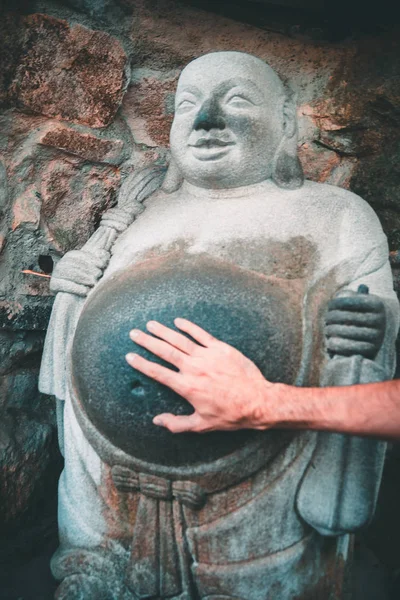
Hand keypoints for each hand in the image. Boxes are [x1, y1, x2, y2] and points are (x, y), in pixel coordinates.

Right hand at [50, 248, 109, 295]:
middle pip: (75, 264)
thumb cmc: (84, 278)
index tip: (102, 265)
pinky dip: (76, 288)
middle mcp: (61, 263)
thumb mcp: (90, 267)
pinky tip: (86, 291)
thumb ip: (98, 259)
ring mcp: (56, 274)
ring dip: (83, 278)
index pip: (80, 255)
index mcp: (70, 256)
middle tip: (98, 275)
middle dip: (88, 269)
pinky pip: (64, 285)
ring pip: (69, 273)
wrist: (68, 294)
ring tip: (93, 282)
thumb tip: (104, 254)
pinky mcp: (53, 285)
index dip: (92, 259)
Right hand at [126, 318, 271, 432]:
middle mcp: (194, 368)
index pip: (158, 372)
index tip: (130, 356)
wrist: (257, 402)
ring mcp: (207, 356)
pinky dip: (189, 327)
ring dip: (164, 331)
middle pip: (165, 351)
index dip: (142, 364)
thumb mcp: (201, 425)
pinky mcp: (221, 349)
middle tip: (134, 333)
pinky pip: (202, 334)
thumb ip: (177, 423)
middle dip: (148, 342)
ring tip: (151, 324)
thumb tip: (157, 421)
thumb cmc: (230, 415)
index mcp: (186, 387)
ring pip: (180, 340)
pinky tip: (178, 321)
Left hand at [325, 289, 385, 358]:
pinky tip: (330, 341)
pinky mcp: (371, 349)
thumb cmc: (363, 314)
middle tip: (326, 319)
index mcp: (376, 305)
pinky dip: (336, 344)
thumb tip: (341, 295)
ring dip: (332, 330)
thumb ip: (350, 296)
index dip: (337, 303)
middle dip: (332, 317)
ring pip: (346, 331)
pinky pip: (349, 346)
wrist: (378, 334)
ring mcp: (376, 335)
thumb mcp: (361, 302)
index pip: (351, 302)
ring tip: (327, 329)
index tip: (330, 306)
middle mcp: (379, 320)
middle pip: (346, 317)